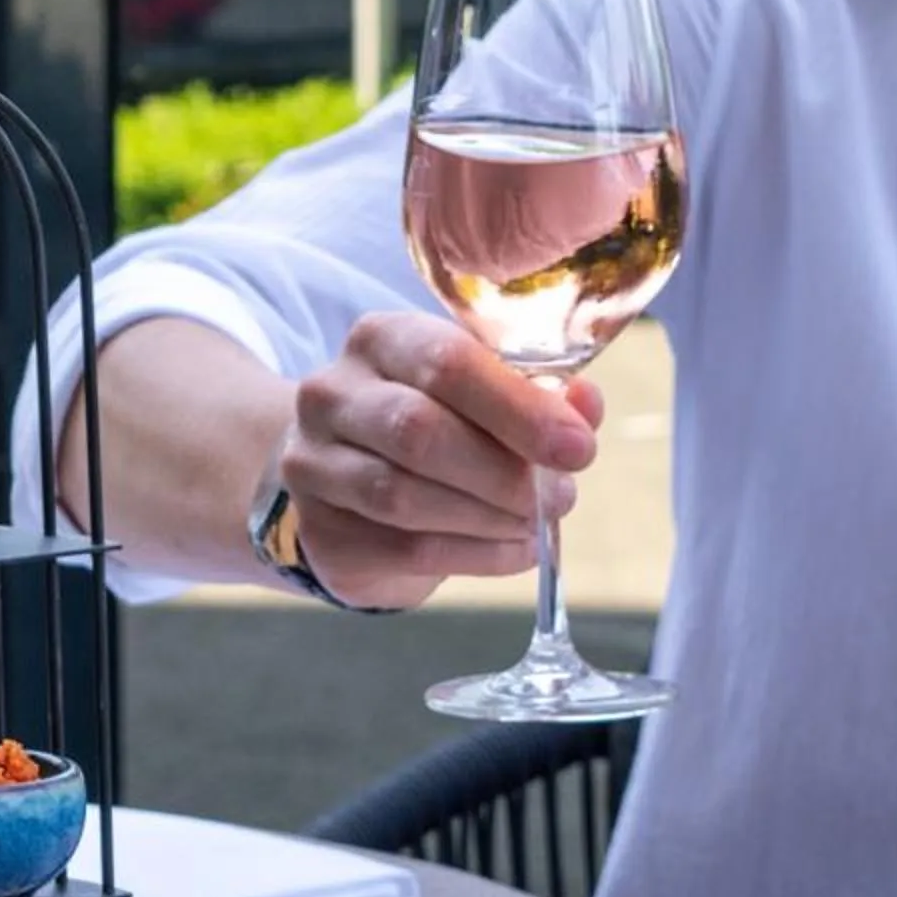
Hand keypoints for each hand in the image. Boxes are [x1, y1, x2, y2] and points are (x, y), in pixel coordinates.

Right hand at [277, 311, 603, 610]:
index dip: (519, 408)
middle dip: (504, 472)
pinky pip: (404, 549)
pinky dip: (475, 556)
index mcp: (380, 340)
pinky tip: (512, 551)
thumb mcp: (482, 394)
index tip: (577, 449)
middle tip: (560, 496)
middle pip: (417, 431)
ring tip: (534, 524)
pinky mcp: (318, 530)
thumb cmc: (431, 424)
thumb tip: (584, 405)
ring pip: (402, 497)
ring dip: (488, 518)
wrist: (340, 478)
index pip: (447, 362)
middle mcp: (331, 394)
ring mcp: (312, 464)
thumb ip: (536, 395)